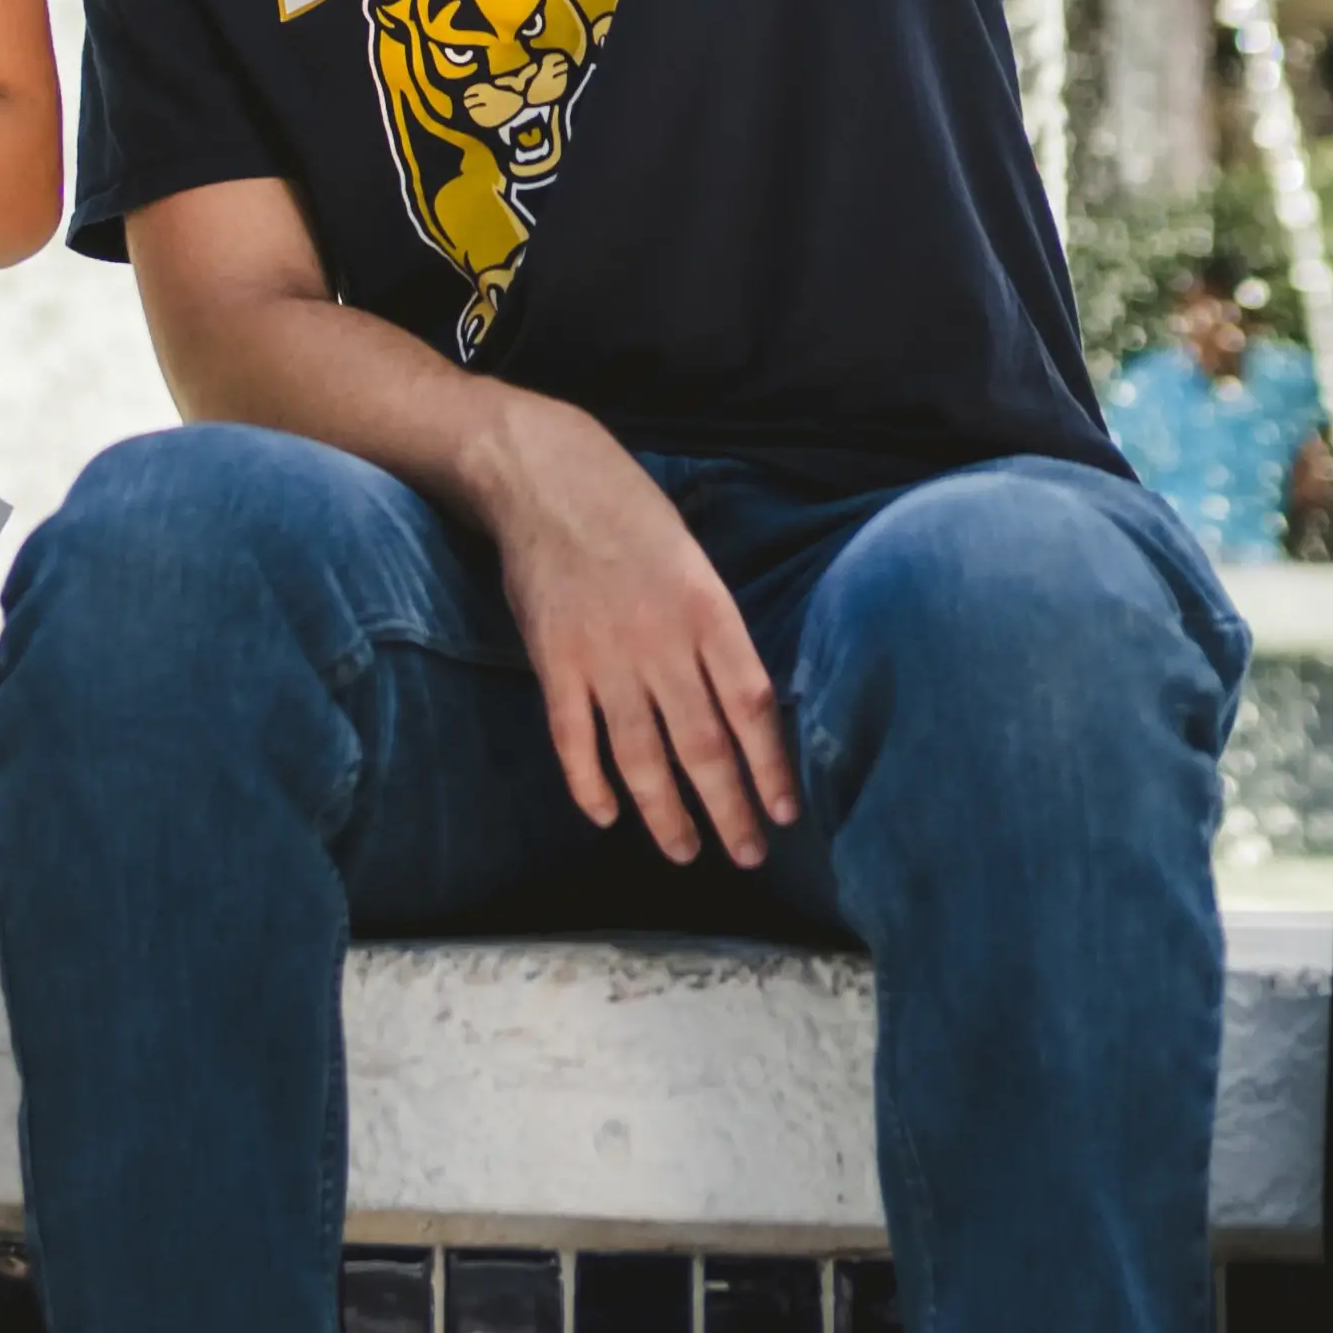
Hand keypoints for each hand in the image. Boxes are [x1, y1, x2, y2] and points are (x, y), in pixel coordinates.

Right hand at [476, 408, 792, 869]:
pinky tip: (607, 816)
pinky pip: (574, 740)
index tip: (786, 813)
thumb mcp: (695, 561)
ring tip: (684, 852)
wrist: (547, 477)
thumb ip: (714, 632)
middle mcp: (661, 640)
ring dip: (666, 814)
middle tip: (747, 854)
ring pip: (642, 757)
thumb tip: (743, 706)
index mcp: (707, 610)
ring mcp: (603, 655)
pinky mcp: (554, 661)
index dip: (771, 768)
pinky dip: (590, 784)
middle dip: (729, 810)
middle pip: (704, 746)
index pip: (752, 708)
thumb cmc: (631, 515)